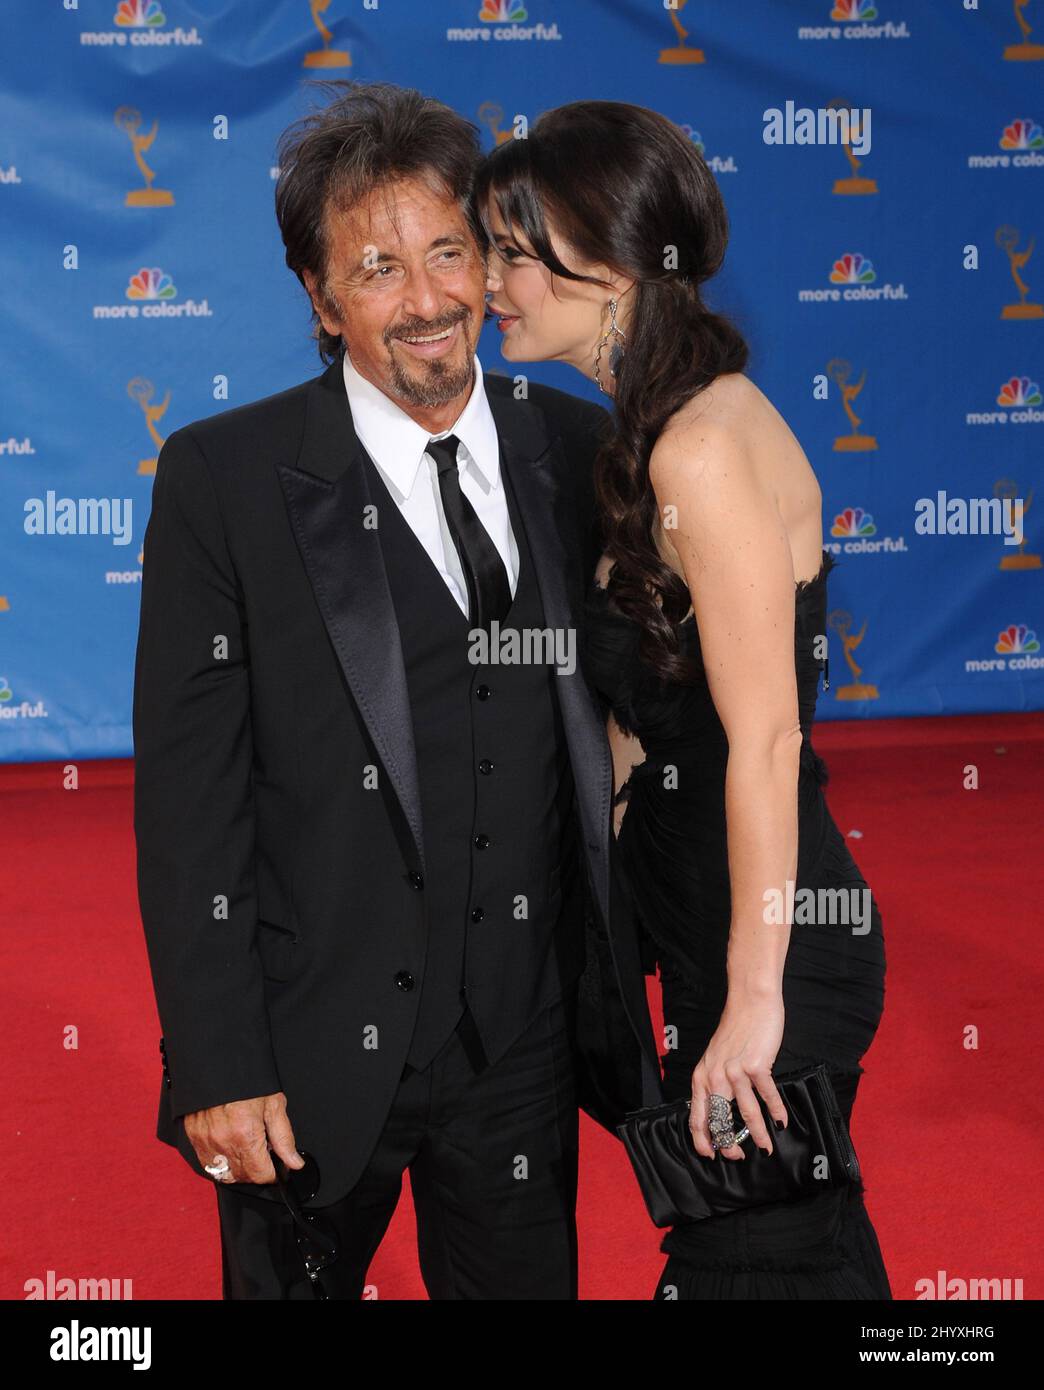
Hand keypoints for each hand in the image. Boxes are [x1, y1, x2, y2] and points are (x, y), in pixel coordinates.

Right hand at [184, 1090, 304, 1184]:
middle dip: (257, 1169)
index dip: (273, 1172)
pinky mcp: (193, 1137)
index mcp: (245, 1135)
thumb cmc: (247, 1080)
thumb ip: (284, 1138)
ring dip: (238, 1169)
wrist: (219, 1061)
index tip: (276, 1165)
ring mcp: (205, 1141)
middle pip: (243, 1177)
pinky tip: (229, 1147)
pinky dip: (219, 1162)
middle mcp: (223, 1142)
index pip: (261, 1174)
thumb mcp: (273, 1105)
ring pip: (224, 1174)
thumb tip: (294, 1162)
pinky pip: (207, 1163)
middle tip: (262, 1149)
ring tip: (246, 1148)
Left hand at [688, 993, 787, 1160]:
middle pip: (720, 1120)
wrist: (751, 1003)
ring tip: (766, 1148)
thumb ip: (716, 1082)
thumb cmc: (736, 1030)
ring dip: (758, 1135)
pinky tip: (781, 1121)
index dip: (703, 1139)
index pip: (698, 1116)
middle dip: (730, 1143)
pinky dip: (776, 1111)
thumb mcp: (716, 1058)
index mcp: (701, 1076)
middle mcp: (714, 1076)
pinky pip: (767, 1096)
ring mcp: (734, 1071)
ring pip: (746, 1114)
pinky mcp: (756, 1065)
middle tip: (739, 1155)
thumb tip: (723, 1111)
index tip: (711, 1154)